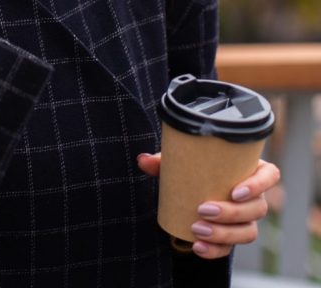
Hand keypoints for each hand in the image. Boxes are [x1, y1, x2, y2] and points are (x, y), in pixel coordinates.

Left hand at [137, 153, 280, 258]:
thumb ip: (162, 160)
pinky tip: (197, 247)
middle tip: (203, 209)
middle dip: (231, 213)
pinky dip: (215, 250)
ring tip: (197, 229)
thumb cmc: (191, 168)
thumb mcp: (179, 161)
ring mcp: (247, 219)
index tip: (234, 191)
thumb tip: (142, 161)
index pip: (269, 175)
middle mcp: (254, 196)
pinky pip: (232, 248)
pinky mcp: (234, 236)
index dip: (258, 185)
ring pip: (248, 232)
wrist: (188, 188)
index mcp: (249, 169)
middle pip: (257, 209)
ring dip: (224, 234)